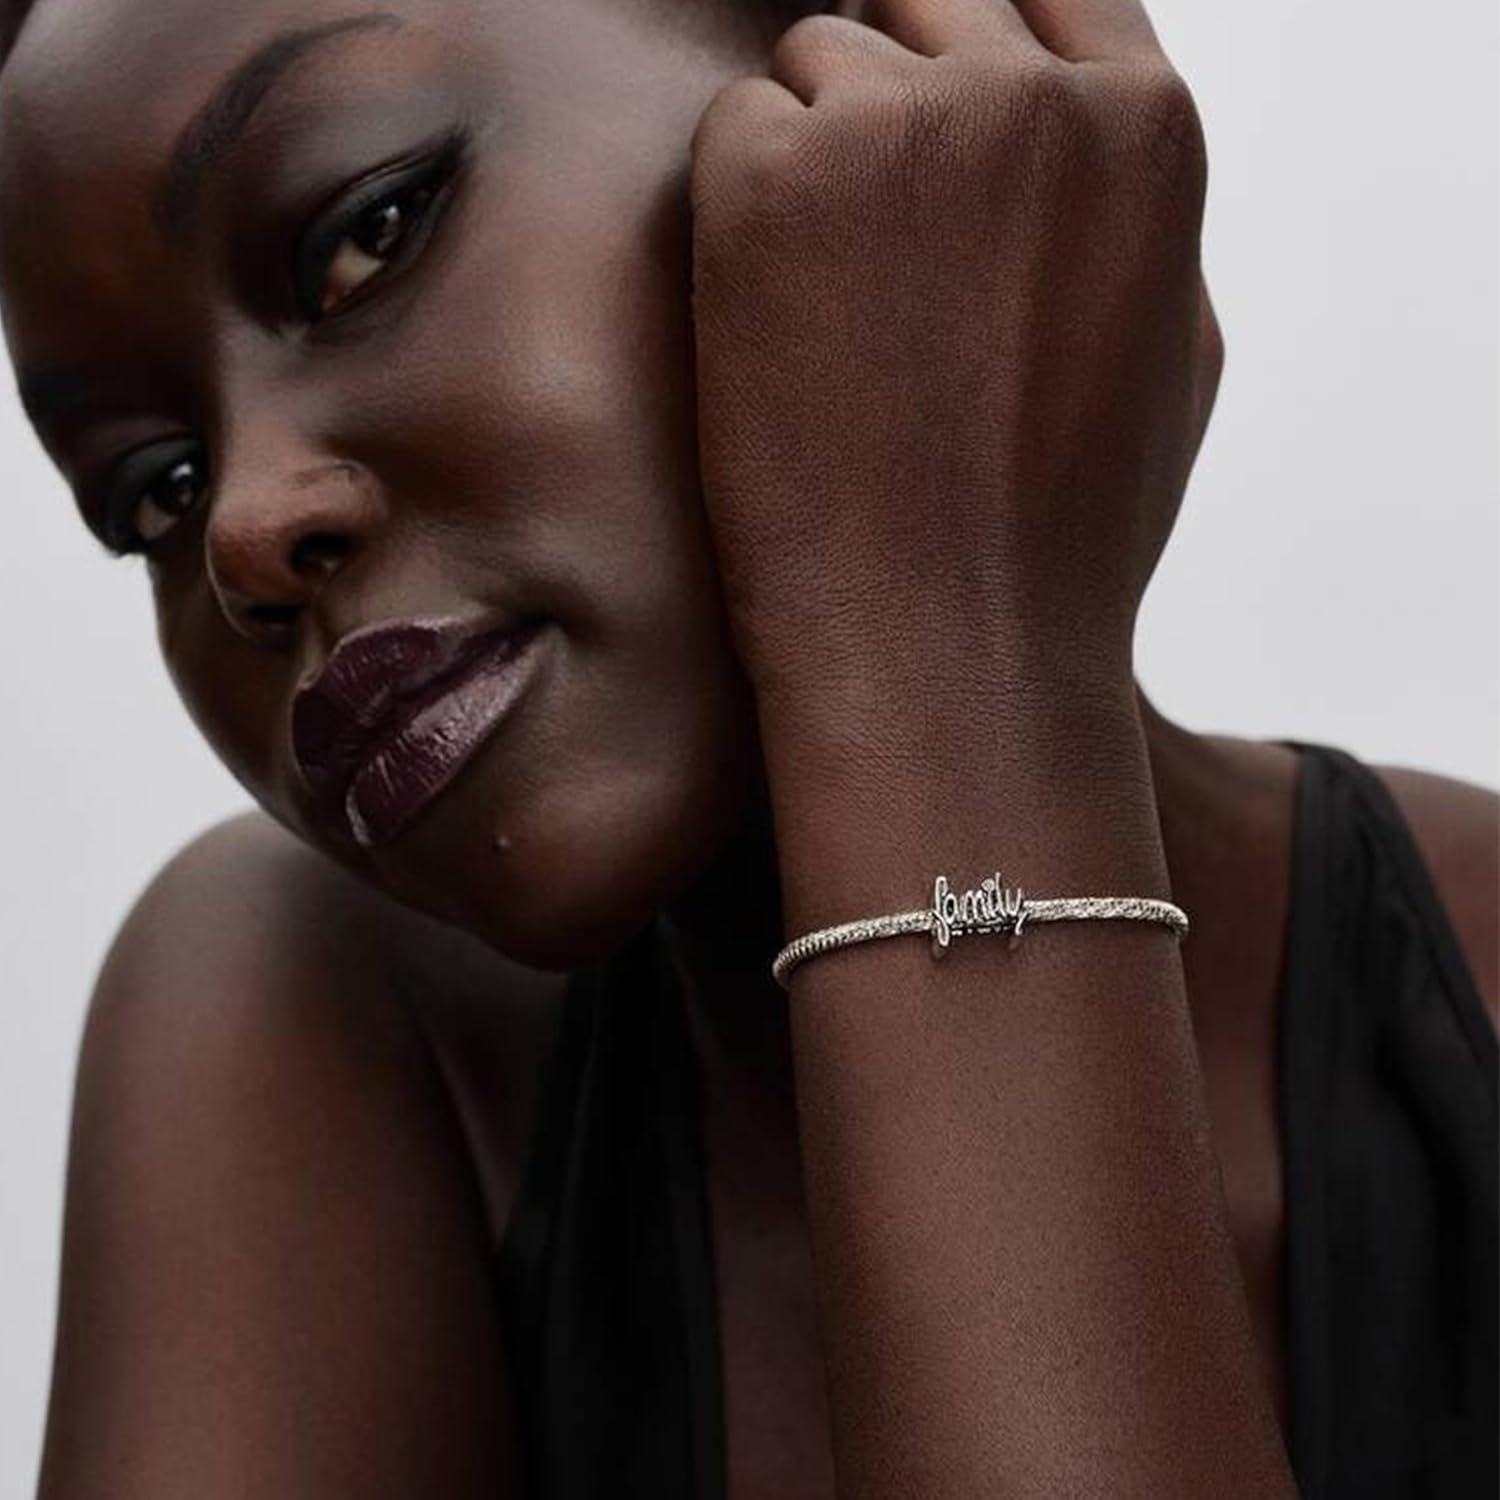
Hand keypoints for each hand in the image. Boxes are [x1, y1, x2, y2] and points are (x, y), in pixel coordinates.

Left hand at [689, 0, 1220, 771]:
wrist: (951, 647)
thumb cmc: (1061, 533)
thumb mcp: (1178, 350)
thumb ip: (1135, 203)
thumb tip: (1087, 108)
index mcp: (1146, 126)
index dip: (975, 59)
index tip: (933, 139)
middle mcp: (1029, 92)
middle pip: (922, 7)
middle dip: (891, 103)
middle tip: (870, 255)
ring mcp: (899, 124)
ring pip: (819, 64)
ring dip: (812, 165)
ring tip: (838, 325)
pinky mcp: (771, 177)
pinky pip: (735, 130)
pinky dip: (738, 215)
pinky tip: (780, 335)